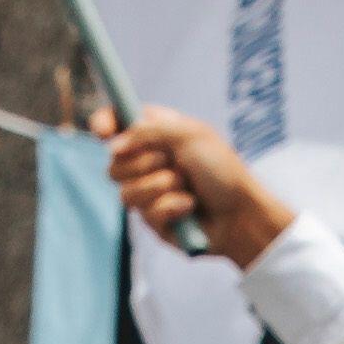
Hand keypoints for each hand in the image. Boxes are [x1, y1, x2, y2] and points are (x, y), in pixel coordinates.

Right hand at [95, 106, 290, 268]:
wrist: (241, 214)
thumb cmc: (222, 170)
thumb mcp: (189, 135)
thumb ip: (147, 132)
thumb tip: (112, 147)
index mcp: (155, 133)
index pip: (116, 123)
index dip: (104, 124)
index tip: (102, 131)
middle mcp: (147, 162)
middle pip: (114, 163)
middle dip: (144, 164)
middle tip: (174, 163)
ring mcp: (148, 192)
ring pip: (125, 193)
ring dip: (161, 188)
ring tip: (186, 187)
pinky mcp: (154, 220)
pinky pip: (145, 214)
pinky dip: (171, 207)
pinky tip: (189, 207)